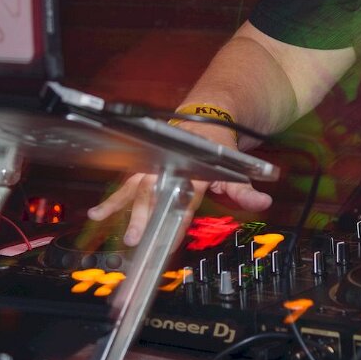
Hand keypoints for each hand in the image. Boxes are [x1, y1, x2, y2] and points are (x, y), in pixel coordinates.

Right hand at [86, 123, 272, 245]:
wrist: (205, 118)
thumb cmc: (218, 147)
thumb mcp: (236, 167)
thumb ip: (244, 190)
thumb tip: (262, 202)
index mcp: (194, 167)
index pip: (185, 197)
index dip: (177, 219)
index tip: (168, 241)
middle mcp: (170, 165)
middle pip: (153, 191)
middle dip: (141, 214)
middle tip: (135, 236)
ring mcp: (155, 165)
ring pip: (135, 185)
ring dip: (120, 205)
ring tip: (103, 218)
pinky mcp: (145, 168)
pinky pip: (126, 184)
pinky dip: (112, 199)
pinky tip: (97, 212)